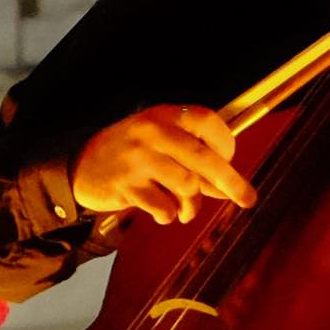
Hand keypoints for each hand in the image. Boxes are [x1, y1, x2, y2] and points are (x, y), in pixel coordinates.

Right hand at [68, 104, 247, 226]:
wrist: (81, 165)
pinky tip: (163, 212)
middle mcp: (151, 132)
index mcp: (163, 115)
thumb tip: (229, 188)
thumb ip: (194, 161)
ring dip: (192, 205)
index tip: (229, 159)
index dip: (225, 142)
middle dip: (231, 182)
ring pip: (187, 186)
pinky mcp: (126, 184)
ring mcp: (137, 158)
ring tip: (186, 210)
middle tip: (248, 199)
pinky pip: (164, 206)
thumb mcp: (161, 145)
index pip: (206, 120)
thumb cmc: (131, 154)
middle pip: (203, 158)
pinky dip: (169, 214)